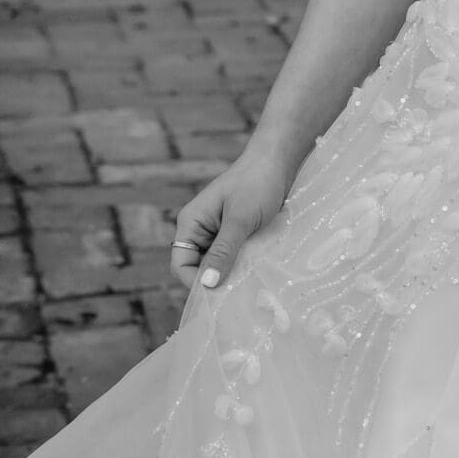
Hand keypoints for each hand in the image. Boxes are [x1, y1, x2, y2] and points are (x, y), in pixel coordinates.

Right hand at [170, 147, 290, 292]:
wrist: (277, 161)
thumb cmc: (256, 184)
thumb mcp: (240, 220)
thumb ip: (224, 251)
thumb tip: (207, 284)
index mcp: (191, 224)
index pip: (181, 264)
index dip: (195, 282)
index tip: (219, 296)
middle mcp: (200, 230)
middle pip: (199, 268)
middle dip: (215, 280)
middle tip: (239, 294)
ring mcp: (218, 233)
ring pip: (218, 264)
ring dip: (231, 274)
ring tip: (250, 284)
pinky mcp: (236, 234)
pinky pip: (233, 257)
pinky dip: (243, 265)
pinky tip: (257, 272)